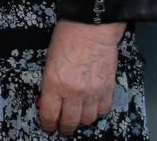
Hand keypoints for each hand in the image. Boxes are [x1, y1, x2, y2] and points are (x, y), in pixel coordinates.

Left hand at [38, 19, 124, 135]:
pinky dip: (97, 113)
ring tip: (76, 120)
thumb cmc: (67, 38)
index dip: (48, 124)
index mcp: (54, 83)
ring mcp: (93, 92)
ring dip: (81, 122)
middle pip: (69, 121)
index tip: (48, 127)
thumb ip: (49, 84)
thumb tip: (48, 100)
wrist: (91, 28)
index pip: (49, 114)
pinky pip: (103, 110)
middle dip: (64, 128)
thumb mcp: (48, 62)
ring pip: (88, 119)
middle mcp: (74, 91)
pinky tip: (91, 110)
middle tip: (61, 128)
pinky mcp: (108, 89)